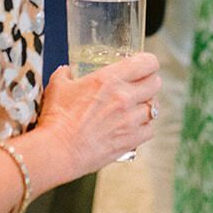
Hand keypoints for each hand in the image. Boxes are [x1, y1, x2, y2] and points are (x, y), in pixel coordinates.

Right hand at [35, 52, 159, 175]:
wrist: (58, 150)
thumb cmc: (57, 118)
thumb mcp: (58, 87)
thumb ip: (65, 74)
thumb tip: (67, 70)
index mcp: (109, 79)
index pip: (146, 63)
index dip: (148, 62)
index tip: (144, 65)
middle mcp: (124, 97)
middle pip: (156, 83)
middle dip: (149, 82)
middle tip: (140, 86)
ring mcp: (130, 120)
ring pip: (154, 107)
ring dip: (146, 106)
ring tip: (135, 109)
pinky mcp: (131, 140)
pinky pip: (150, 130)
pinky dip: (144, 128)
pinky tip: (133, 127)